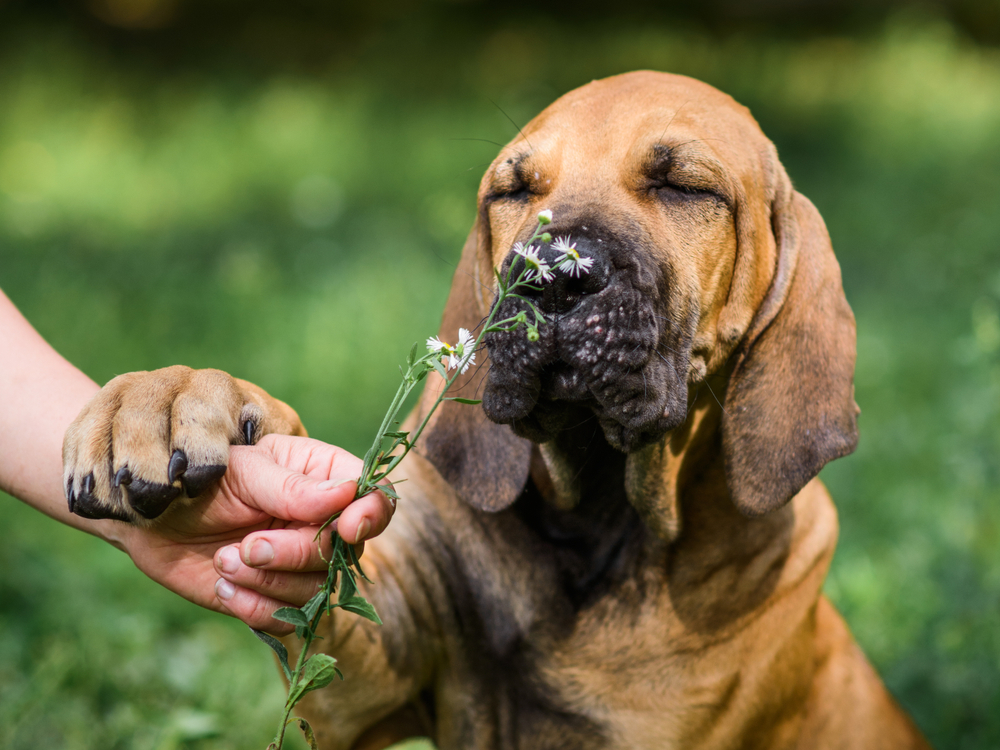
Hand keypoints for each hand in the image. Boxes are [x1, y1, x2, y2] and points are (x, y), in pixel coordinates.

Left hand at [117, 434, 394, 633]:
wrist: (154, 519)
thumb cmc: (202, 481)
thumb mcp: (243, 471)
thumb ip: (292, 487)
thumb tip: (348, 494)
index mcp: (324, 478)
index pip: (374, 497)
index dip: (371, 514)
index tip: (347, 527)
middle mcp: (323, 523)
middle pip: (345, 552)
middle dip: (296, 553)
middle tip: (248, 546)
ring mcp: (301, 564)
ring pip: (316, 590)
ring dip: (268, 581)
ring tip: (224, 561)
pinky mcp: (276, 600)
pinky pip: (288, 620)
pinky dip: (254, 608)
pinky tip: (224, 586)